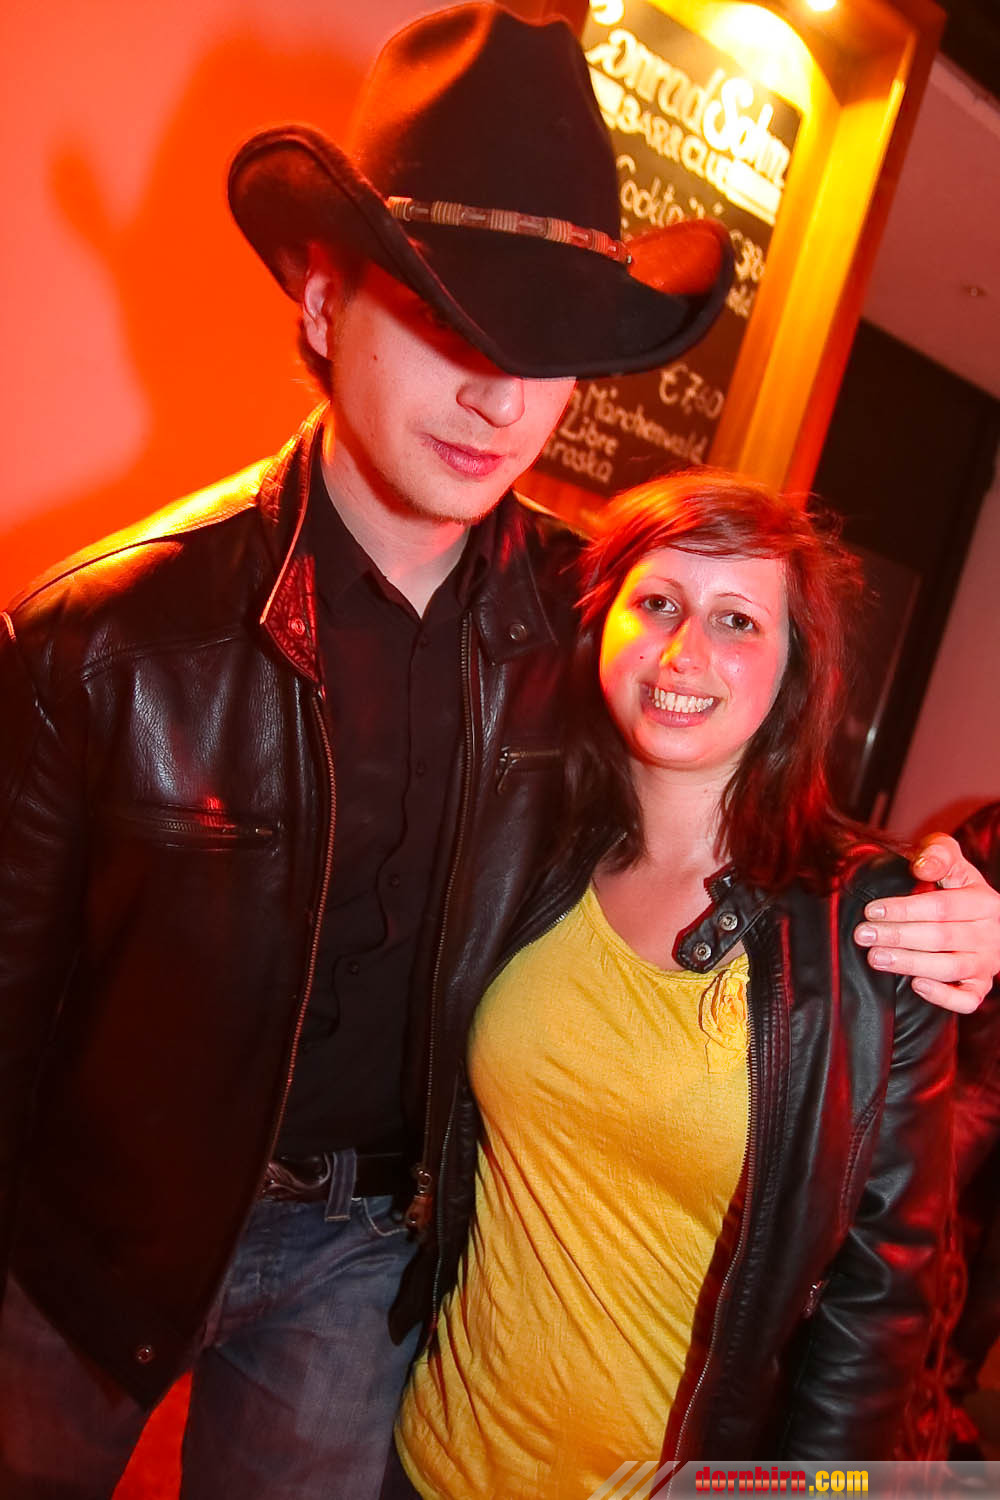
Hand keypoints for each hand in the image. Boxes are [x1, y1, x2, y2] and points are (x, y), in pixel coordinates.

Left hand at [853, 834, 999, 1012]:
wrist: (982, 917)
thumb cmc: (956, 887)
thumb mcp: (953, 862)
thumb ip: (939, 853)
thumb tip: (922, 868)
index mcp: (984, 902)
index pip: (942, 907)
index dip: (904, 909)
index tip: (871, 911)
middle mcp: (990, 934)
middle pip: (941, 937)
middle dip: (897, 936)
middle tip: (864, 935)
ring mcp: (988, 963)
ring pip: (950, 968)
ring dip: (910, 963)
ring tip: (876, 957)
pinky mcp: (981, 986)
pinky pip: (968, 1000)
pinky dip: (944, 996)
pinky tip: (916, 985)